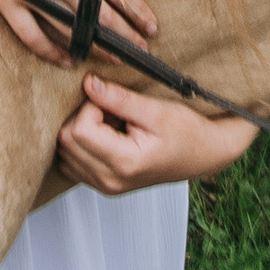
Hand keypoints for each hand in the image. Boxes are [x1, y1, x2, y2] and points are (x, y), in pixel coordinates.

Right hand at [0, 0, 158, 62]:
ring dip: (96, 48)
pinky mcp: (8, 0)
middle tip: (142, 53)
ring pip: (72, 31)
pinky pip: (32, 36)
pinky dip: (51, 51)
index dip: (140, 13)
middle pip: (103, 18)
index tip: (152, 28)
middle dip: (126, 38)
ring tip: (113, 59)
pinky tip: (66, 59)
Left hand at [55, 76, 257, 193]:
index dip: (90, 107)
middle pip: (66, 141)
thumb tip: (89, 84)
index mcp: (124, 163)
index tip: (112, 102)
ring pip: (65, 152)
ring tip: (111, 124)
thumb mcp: (157, 110)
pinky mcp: (103, 185)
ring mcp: (105, 186)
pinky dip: (82, 145)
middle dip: (83, 118)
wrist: (204, 154)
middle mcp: (110, 180)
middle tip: (112, 110)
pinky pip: (73, 163)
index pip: (78, 130)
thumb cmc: (189, 133)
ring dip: (81, 131)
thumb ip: (120, 98)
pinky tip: (106, 136)